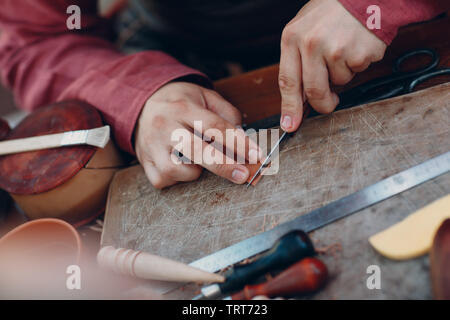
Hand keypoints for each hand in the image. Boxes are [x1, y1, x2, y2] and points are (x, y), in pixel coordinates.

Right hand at [135, 82, 260, 188]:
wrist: (141, 104)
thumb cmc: (180, 102)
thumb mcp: (204, 96)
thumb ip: (227, 113)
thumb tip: (244, 138)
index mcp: (182, 107)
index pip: (215, 126)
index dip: (239, 143)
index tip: (256, 155)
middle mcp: (165, 126)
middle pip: (197, 150)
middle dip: (224, 166)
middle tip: (244, 175)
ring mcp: (151, 145)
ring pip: (179, 169)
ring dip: (196, 171)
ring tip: (197, 159)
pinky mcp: (144, 162)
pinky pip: (163, 180)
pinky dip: (177, 179)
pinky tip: (181, 167)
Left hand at [279, 0, 386, 130]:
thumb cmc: (331, 12)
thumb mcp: (303, 29)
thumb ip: (298, 61)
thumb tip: (299, 99)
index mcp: (292, 37)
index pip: (287, 81)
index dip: (289, 107)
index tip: (290, 125)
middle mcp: (311, 44)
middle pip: (314, 92)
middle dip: (322, 104)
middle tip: (329, 103)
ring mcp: (336, 49)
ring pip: (339, 83)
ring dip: (343, 74)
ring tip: (345, 48)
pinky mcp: (360, 53)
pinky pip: (357, 72)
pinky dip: (359, 64)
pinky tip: (357, 44)